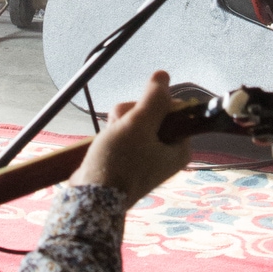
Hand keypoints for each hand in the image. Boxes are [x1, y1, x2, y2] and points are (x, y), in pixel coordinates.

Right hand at [80, 73, 191, 206]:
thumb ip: (153, 99)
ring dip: (119, 122)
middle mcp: (167, 153)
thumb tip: (163, 75)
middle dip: (131, 115)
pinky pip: (124, 133)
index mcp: (180, 148)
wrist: (92, 196)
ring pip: (135, 120)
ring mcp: (147, 156)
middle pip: (152, 113)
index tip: (140, 116)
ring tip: (111, 138)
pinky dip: (113, 132)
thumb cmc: (120, 163)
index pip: (174, 110)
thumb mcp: (139, 125)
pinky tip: (105, 141)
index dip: (153, 105)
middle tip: (122, 130)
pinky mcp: (129, 158)